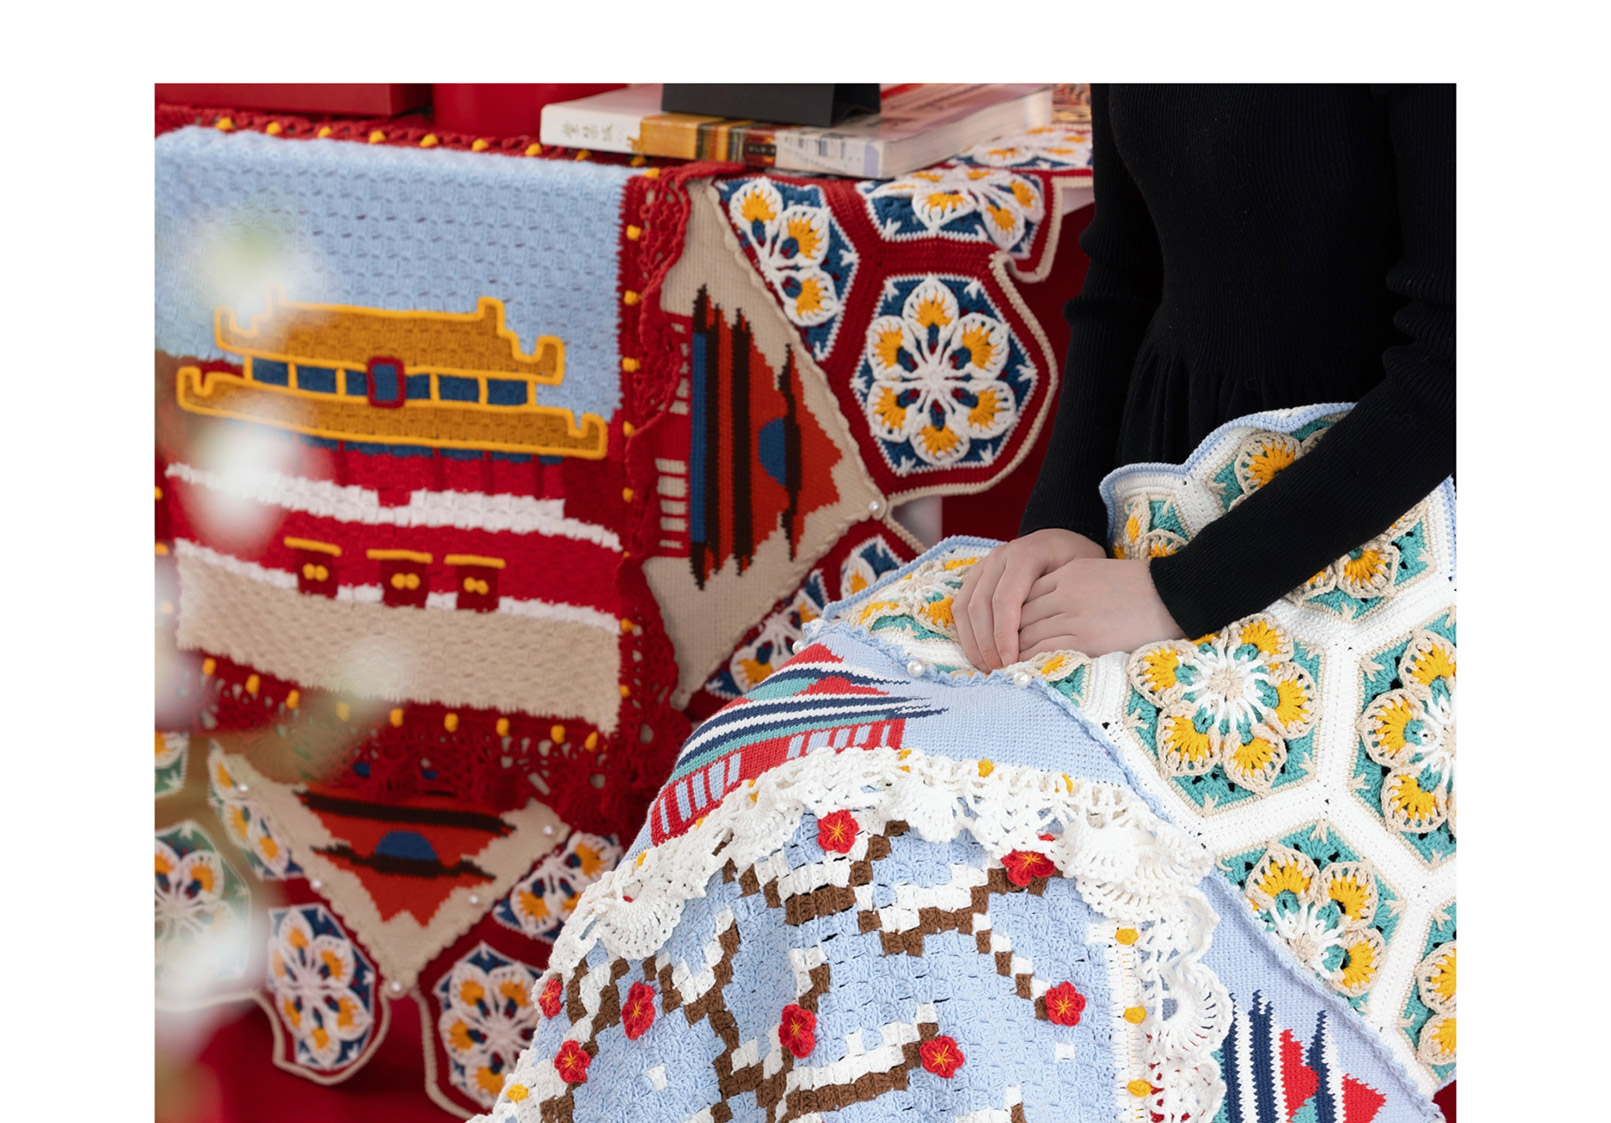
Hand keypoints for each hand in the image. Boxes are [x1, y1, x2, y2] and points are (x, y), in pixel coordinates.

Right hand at [954, 529, 1107, 670]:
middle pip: (980, 606)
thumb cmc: (1076, 563)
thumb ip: (1062, 603)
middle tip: (999, 670)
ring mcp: (984, 566)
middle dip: (987, 644)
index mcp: (1025, 555)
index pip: (1005, 600)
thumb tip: (1046, 645)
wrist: (1062, 541)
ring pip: (965, 608)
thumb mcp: (1080, 576)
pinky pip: (960, 606)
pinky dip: (967, 633)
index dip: (1004, 635)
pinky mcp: (975, 576)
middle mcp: (999, 557)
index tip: (1011, 662)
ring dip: (973, 641)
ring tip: (988, 667)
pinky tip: (980, 653)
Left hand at [1016, 557, 1186, 658]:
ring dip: (1011, 656)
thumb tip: (1044, 616)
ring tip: (1000, 672)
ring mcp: (1075, 616)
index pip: (1024, 597)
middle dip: (1002, 640)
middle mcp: (1066, 593)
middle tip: (990, 660)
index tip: (1000, 638)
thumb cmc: (1143, 591)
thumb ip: (1069, 589)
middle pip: (1019, 617)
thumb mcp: (1099, 576)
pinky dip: (1029, 664)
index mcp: (1069, 574)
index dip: (1008, 620)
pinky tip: (1021, 675)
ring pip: (1027, 636)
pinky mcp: (1087, 639)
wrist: (1177, 596)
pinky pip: (1046, 652)